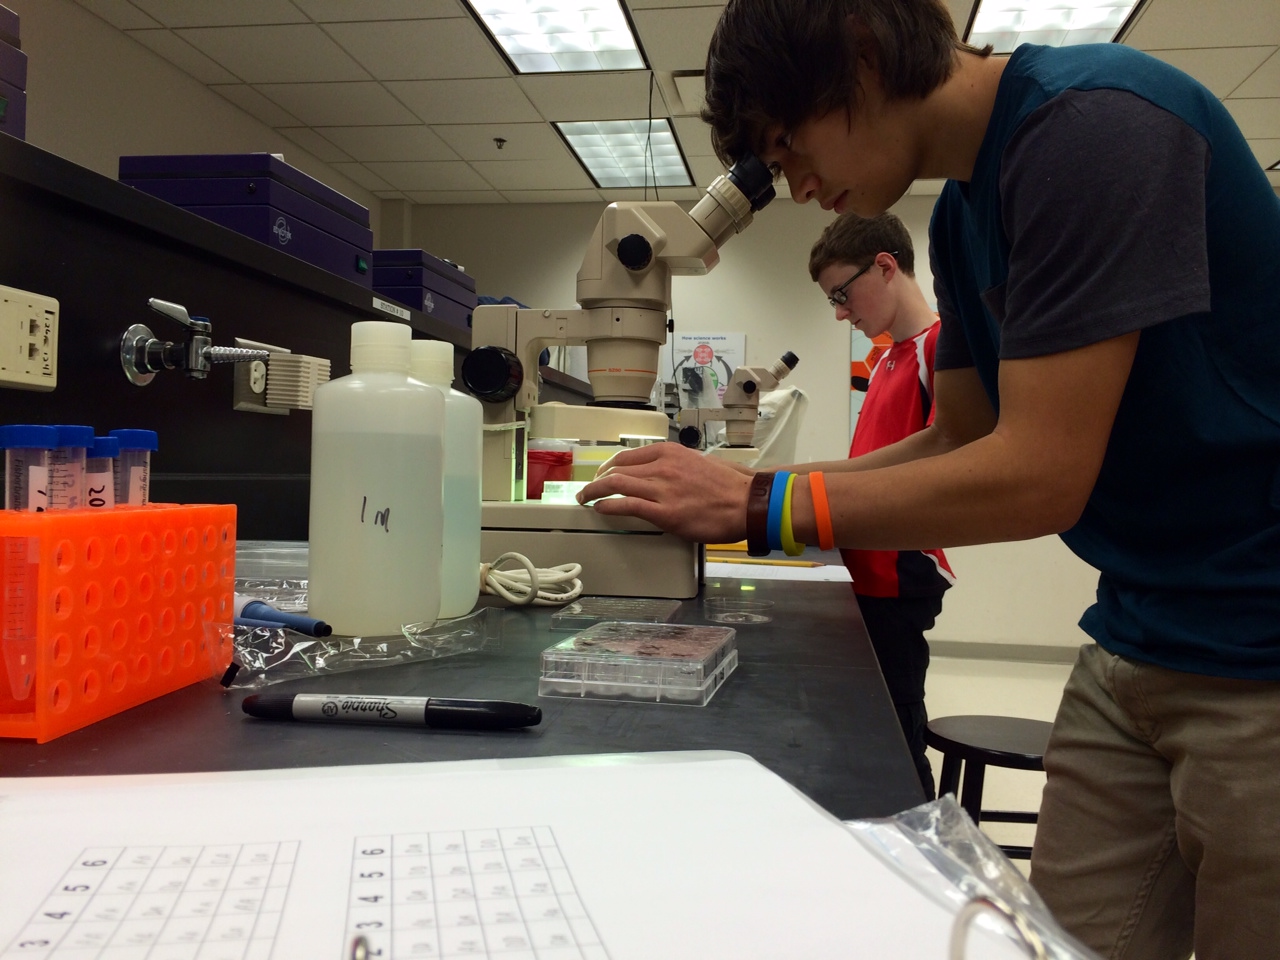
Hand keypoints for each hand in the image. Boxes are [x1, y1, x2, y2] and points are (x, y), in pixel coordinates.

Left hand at [576, 442, 752, 543]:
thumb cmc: (731, 485)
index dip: (610, 466)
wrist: (748, 502)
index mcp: (671, 452)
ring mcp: (662, 489)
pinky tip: (599, 508)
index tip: (603, 473)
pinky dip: (607, 505)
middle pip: (617, 469)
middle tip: (588, 488)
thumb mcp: (701, 462)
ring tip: (585, 499)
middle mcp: (663, 466)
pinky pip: (626, 505)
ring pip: (616, 484)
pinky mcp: (664, 512)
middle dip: (597, 480)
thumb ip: (678, 465)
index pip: (629, 456)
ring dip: (594, 492)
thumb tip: (665, 474)